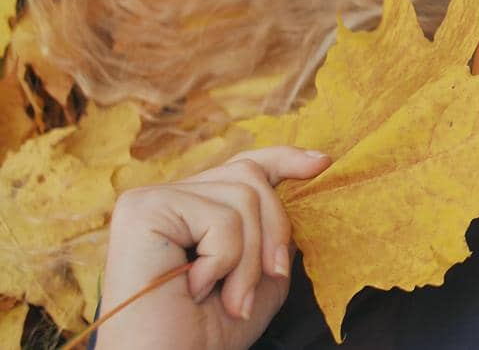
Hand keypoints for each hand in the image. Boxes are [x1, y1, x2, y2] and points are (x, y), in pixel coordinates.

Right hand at [93, 146, 332, 349]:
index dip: (284, 160)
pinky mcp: (142, 210)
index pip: (242, 167)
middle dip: (273, 232)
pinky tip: (195, 288)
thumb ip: (274, 231)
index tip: (323, 163)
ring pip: (242, 195)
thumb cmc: (206, 333)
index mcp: (191, 209)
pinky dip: (224, 261)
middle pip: (251, 177)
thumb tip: (305, 184)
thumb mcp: (259, 275)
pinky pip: (220, 218)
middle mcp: (166, 197)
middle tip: (267, 279)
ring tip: (229, 298)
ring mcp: (149, 200)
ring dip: (249, 259)